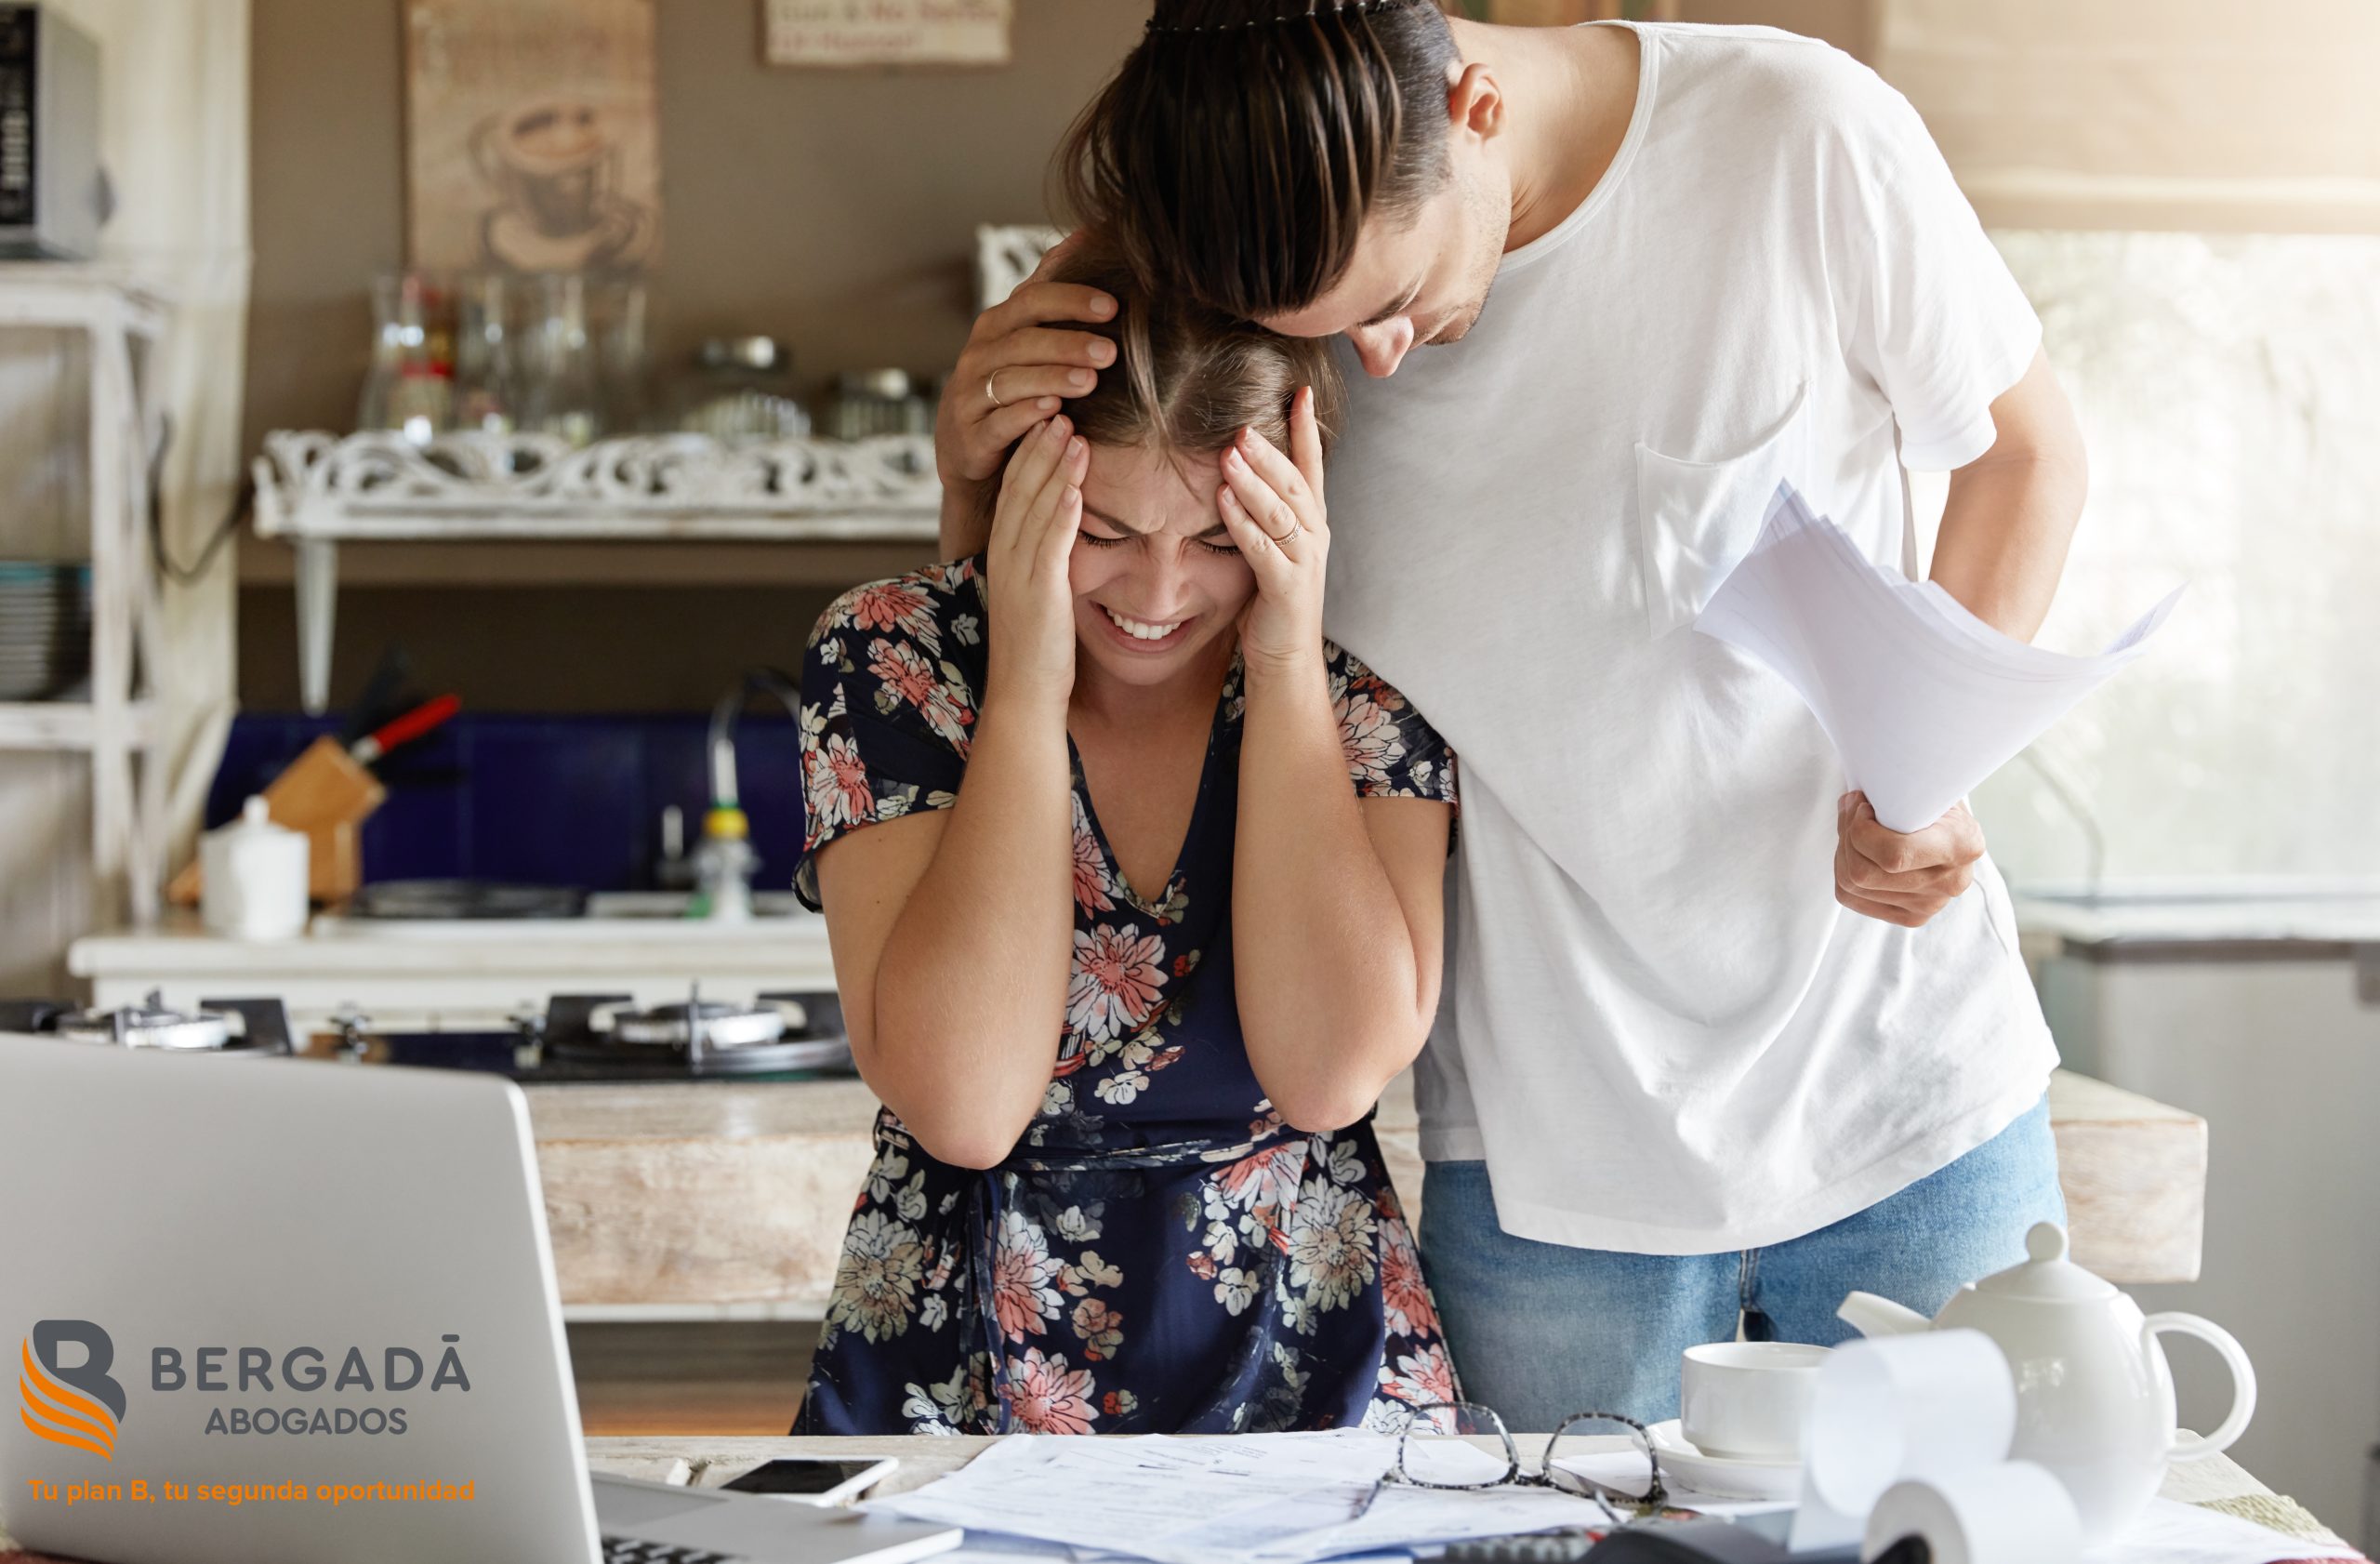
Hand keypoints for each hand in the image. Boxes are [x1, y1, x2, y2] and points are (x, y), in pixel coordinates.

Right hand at [936, 234, 1117, 505]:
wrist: (969, 449)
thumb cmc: (1010, 387)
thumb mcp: (1026, 338)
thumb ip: (1052, 293)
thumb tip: (1088, 234)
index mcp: (997, 325)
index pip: (1033, 300)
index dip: (1071, 299)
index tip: (1113, 305)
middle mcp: (980, 354)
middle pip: (1024, 340)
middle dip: (1068, 342)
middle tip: (1110, 351)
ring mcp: (971, 393)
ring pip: (1011, 379)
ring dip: (1052, 378)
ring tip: (1090, 381)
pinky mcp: (971, 434)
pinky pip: (999, 421)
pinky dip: (1027, 415)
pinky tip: (1056, 414)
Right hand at [985, 415, 1087, 707]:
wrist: (1024, 696)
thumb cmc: (1040, 651)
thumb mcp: (1038, 594)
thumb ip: (1047, 560)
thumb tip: (1065, 535)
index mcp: (1003, 555)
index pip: (1013, 491)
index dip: (1028, 453)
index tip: (1048, 419)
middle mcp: (1004, 557)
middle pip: (1018, 487)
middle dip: (1038, 445)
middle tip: (1059, 406)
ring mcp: (1019, 574)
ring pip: (1032, 506)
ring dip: (1052, 465)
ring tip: (1070, 428)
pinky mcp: (1039, 593)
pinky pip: (1050, 543)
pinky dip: (1061, 510)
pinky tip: (1075, 483)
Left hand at [1214, 386, 1329, 673]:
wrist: (1286, 660)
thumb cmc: (1271, 603)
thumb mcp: (1270, 549)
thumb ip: (1261, 513)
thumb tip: (1233, 471)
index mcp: (1311, 524)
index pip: (1311, 467)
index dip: (1305, 429)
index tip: (1298, 391)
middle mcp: (1314, 537)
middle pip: (1294, 483)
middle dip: (1270, 451)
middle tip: (1243, 424)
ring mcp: (1304, 562)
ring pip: (1280, 511)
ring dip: (1254, 480)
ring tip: (1229, 452)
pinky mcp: (1286, 588)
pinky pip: (1263, 548)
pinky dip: (1242, 522)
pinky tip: (1223, 501)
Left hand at [1835, 792, 1984, 926]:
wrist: (1953, 827)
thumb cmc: (1935, 800)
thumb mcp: (1928, 785)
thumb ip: (1900, 790)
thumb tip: (1853, 799)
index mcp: (1963, 845)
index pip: (1893, 855)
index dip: (1861, 829)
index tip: (1862, 804)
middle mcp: (1950, 882)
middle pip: (1864, 873)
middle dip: (1846, 835)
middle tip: (1851, 809)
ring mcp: (1930, 904)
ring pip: (1853, 884)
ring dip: (1841, 849)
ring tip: (1851, 825)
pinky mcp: (1910, 916)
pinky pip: (1851, 896)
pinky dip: (1842, 868)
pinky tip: (1855, 849)